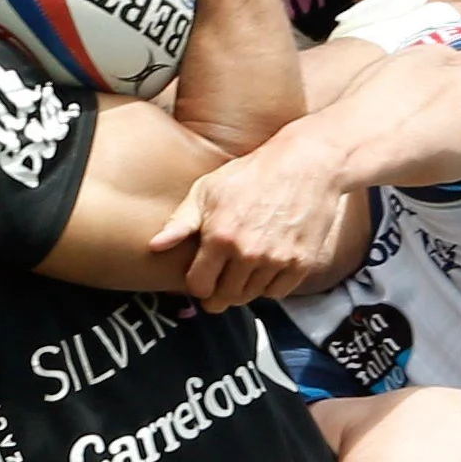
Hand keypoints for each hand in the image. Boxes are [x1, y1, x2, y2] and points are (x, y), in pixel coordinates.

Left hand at [152, 135, 353, 310]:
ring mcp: (277, 260)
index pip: (199, 286)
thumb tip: (155, 247)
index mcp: (219, 236)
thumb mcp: (208, 190)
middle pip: (225, 297)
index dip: (197, 286)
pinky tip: (265, 268)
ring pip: (251, 296)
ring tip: (243, 272)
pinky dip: (270, 286)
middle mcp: (248, 253)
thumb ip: (181, 222)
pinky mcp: (301, 263)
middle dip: (219, 294)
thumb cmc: (253, 174)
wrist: (306, 165)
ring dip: (244, 289)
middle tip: (220, 285)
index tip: (201, 280)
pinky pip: (278, 293)